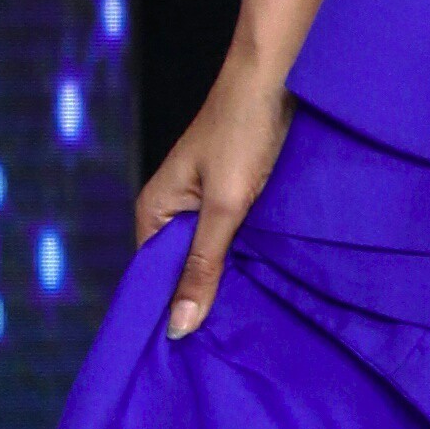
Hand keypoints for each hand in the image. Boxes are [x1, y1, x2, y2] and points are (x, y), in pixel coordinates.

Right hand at [133, 50, 294, 337]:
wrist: (277, 72)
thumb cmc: (244, 130)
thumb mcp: (225, 206)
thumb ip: (203, 265)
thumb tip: (178, 327)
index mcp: (155, 211)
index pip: (152, 279)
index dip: (171, 312)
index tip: (192, 356)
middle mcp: (173, 208)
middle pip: (183, 269)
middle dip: (204, 298)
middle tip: (227, 346)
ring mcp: (205, 200)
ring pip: (212, 253)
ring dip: (230, 278)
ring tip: (249, 319)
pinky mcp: (235, 192)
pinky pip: (234, 236)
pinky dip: (248, 256)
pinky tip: (268, 279)